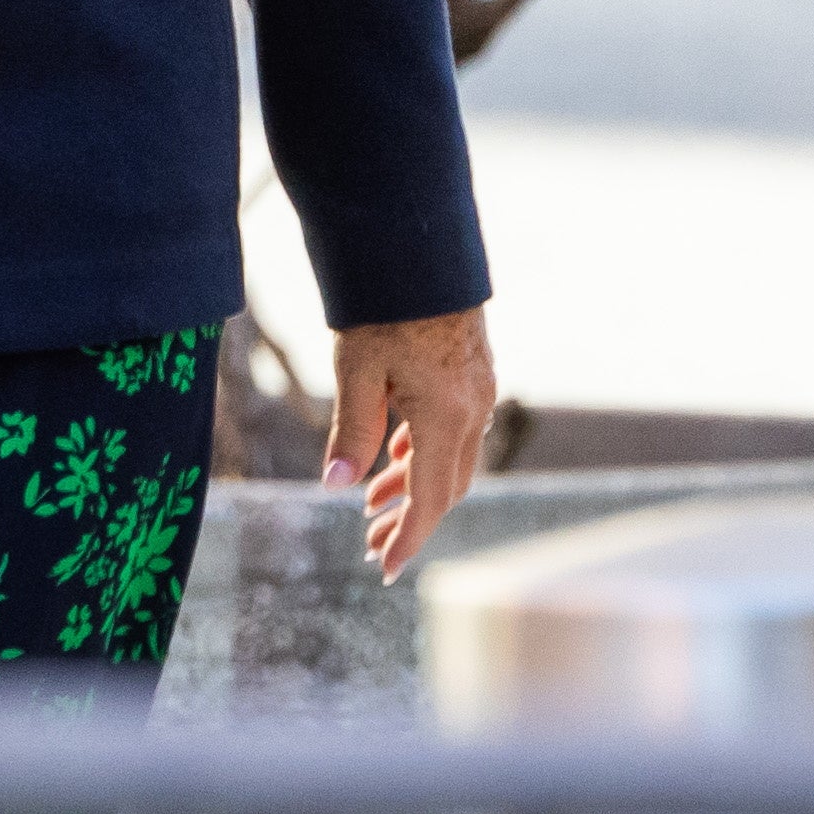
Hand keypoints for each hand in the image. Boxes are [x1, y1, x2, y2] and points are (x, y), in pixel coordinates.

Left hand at [325, 306, 496, 582]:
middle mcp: (472, 410)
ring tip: (372, 505)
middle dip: (409, 519)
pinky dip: (424, 452)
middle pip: (446, 485)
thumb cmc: (384, 303)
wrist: (420, 246)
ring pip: (450, 458)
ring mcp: (478, 391)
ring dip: (413, 485)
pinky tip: (395, 457)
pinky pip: (453, 430)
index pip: (430, 498)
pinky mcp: (472, 374)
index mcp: (447, 416)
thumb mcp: (356, 368)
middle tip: (372, 543)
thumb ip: (351, 431)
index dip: (409, 537)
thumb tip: (335, 485)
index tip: (386, 567)